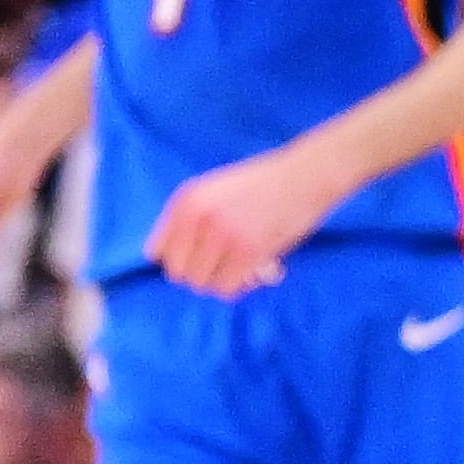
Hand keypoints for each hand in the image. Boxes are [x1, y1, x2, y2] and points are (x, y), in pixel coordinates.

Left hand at [143, 143, 344, 295]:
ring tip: (242, 269)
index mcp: (186, 201)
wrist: (306, 176)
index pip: (157, 251)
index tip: (200, 259)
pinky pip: (227, 288)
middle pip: (177, 273)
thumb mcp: (215, 191)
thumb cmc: (264, 185)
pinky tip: (255, 273)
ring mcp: (222, 235)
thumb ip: (192, 220)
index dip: (179, 260)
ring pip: (202, 284)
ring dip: (221, 282)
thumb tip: (172, 260)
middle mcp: (198, 217)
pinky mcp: (248, 251)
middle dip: (200, 275)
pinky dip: (239, 287)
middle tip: (223, 267)